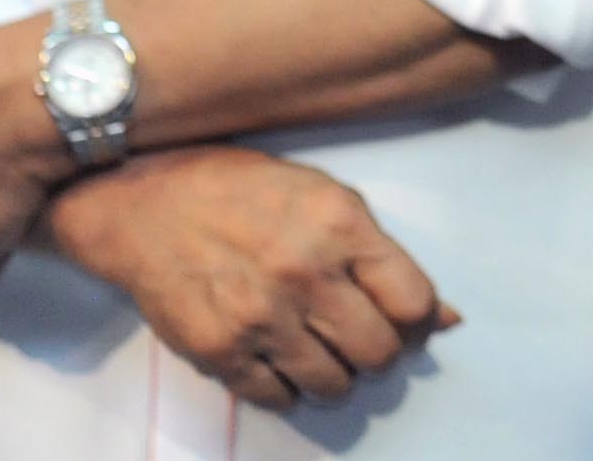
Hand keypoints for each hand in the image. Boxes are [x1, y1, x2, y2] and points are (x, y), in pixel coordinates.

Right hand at [43, 145, 453, 411]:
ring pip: (334, 385)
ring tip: (319, 348)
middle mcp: (305, 275)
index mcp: (342, 227)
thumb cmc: (246, 192)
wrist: (148, 205)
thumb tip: (445, 318)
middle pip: (379, 353)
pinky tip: (280, 359)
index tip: (403, 320)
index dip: (417, 320)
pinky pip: (278, 399)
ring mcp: (260, 318)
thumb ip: (383, 258)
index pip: (414, 303)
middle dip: (379, 352)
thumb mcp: (328, 199)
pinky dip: (288, 388)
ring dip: (336, 375)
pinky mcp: (219, 351)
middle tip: (359, 337)